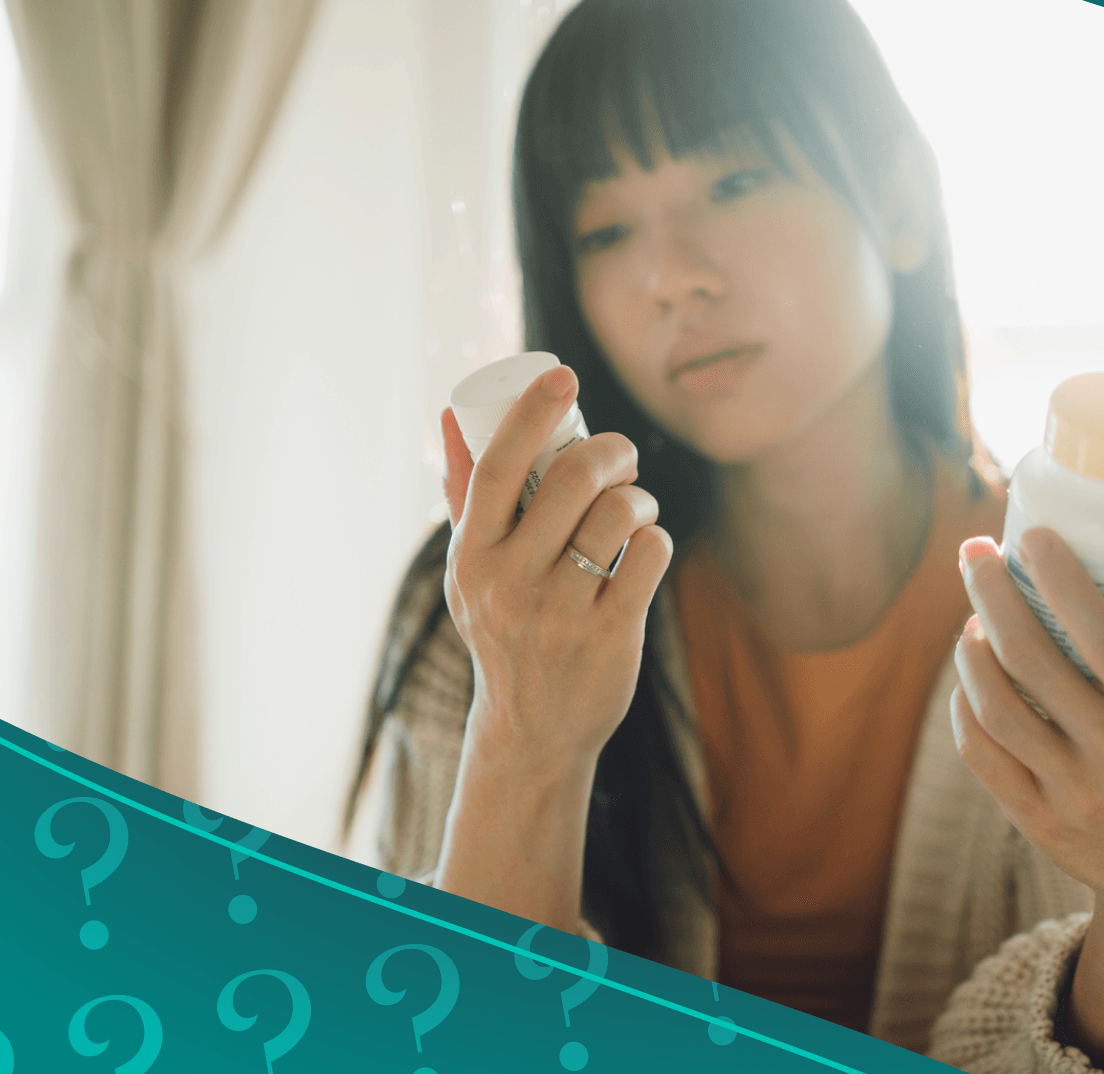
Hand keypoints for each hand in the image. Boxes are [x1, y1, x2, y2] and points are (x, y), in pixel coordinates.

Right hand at [439, 364, 673, 774]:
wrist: (534, 727)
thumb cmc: (504, 627)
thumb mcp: (471, 568)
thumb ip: (463, 494)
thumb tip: (446, 412)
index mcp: (471, 555)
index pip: (498, 466)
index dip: (532, 413)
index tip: (564, 376)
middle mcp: (511, 581)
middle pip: (573, 479)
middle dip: (611, 450)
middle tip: (622, 456)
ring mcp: (561, 610)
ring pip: (619, 513)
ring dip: (639, 497)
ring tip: (635, 507)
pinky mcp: (610, 633)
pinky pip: (651, 554)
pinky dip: (656, 538)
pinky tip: (646, 547)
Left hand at [953, 519, 1103, 1063]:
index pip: (1103, 636)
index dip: (1060, 579)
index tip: (1031, 534)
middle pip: (1034, 661)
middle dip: (994, 594)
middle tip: (975, 554)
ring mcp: (1072, 793)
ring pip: (997, 708)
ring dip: (972, 652)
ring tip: (972, 617)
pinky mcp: (1036, 821)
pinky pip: (982, 753)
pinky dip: (966, 705)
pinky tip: (971, 674)